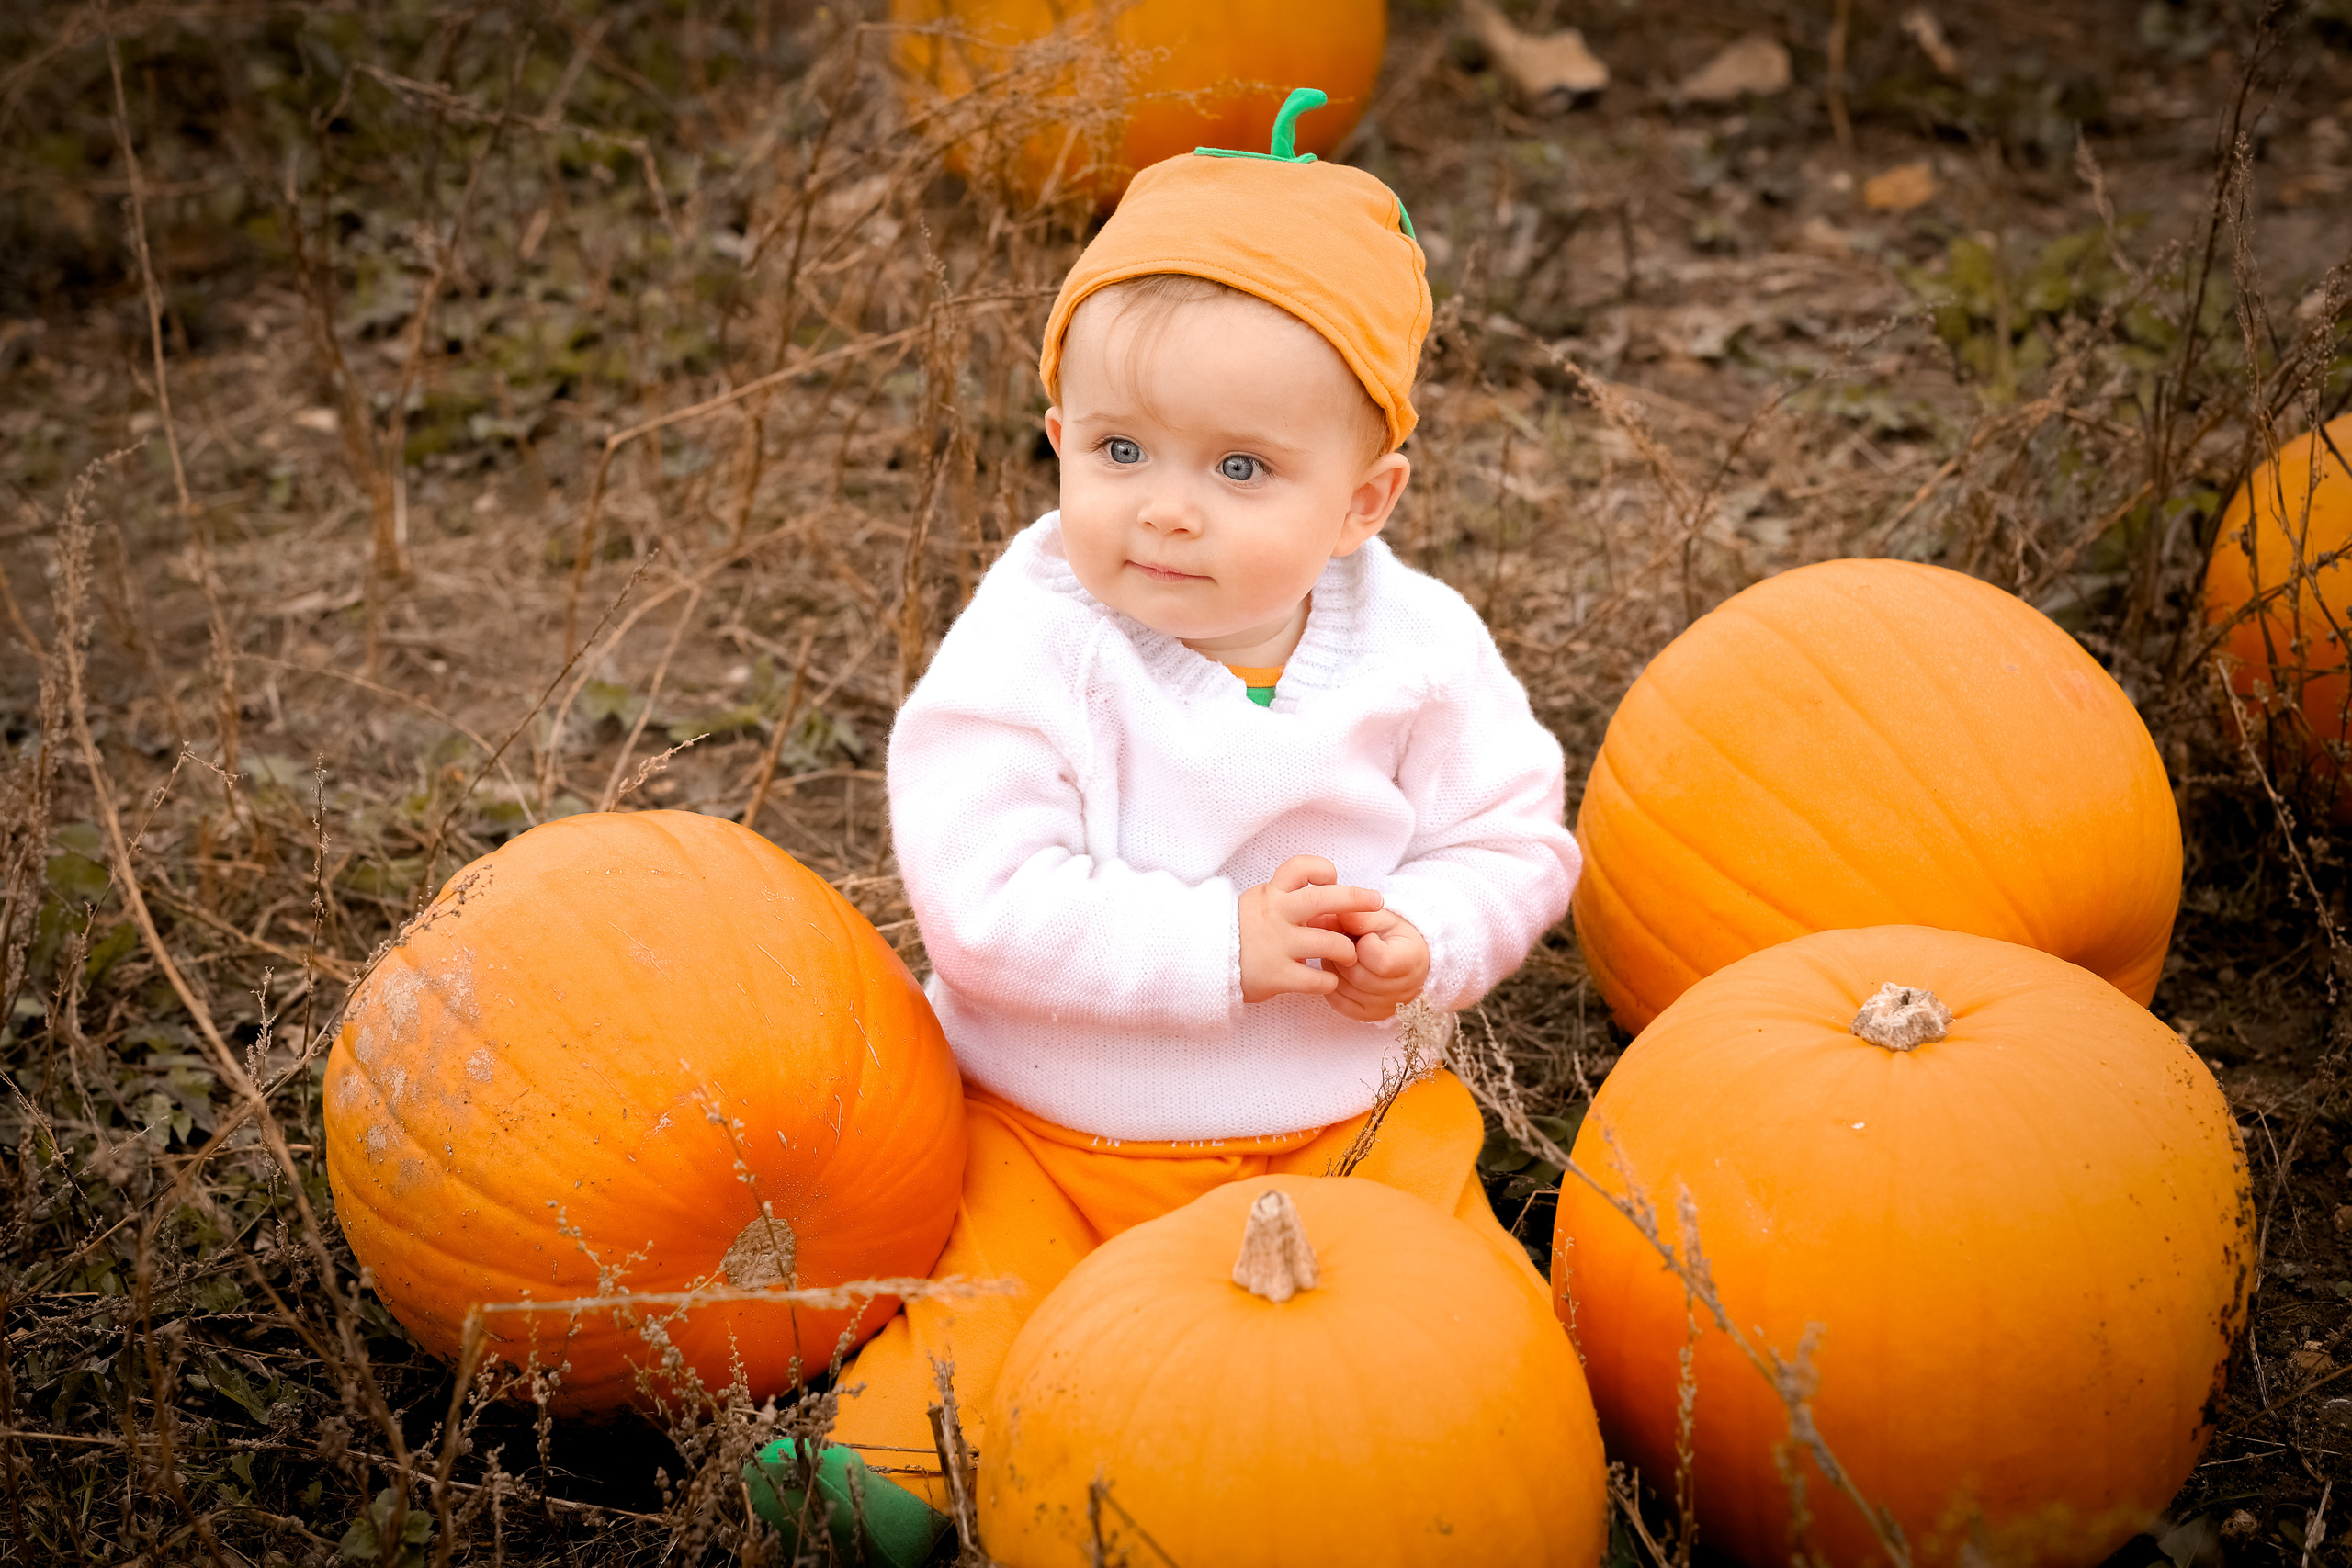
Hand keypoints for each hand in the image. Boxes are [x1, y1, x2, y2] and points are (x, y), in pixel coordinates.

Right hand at [1239, 855, 1385, 1003]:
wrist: (1202, 963)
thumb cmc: (1239, 932)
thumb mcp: (1256, 902)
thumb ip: (1284, 896)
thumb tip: (1324, 887)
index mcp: (1271, 894)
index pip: (1300, 867)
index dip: (1322, 869)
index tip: (1332, 879)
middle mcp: (1277, 914)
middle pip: (1325, 899)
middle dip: (1357, 899)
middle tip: (1377, 903)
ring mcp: (1277, 945)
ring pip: (1330, 943)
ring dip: (1347, 951)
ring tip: (1349, 956)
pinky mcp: (1277, 975)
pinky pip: (1317, 980)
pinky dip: (1329, 982)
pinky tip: (1328, 983)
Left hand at [1323, 908, 1428, 1022]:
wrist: (1402, 957)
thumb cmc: (1391, 934)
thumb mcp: (1380, 918)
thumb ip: (1360, 916)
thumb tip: (1336, 911)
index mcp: (1412, 960)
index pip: (1380, 960)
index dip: (1366, 943)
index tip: (1369, 936)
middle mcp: (1403, 990)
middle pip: (1357, 976)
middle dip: (1343, 954)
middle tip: (1346, 941)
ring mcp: (1385, 1007)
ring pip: (1343, 989)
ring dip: (1334, 967)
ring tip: (1342, 954)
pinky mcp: (1368, 1016)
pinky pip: (1337, 1002)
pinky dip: (1331, 983)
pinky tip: (1340, 970)